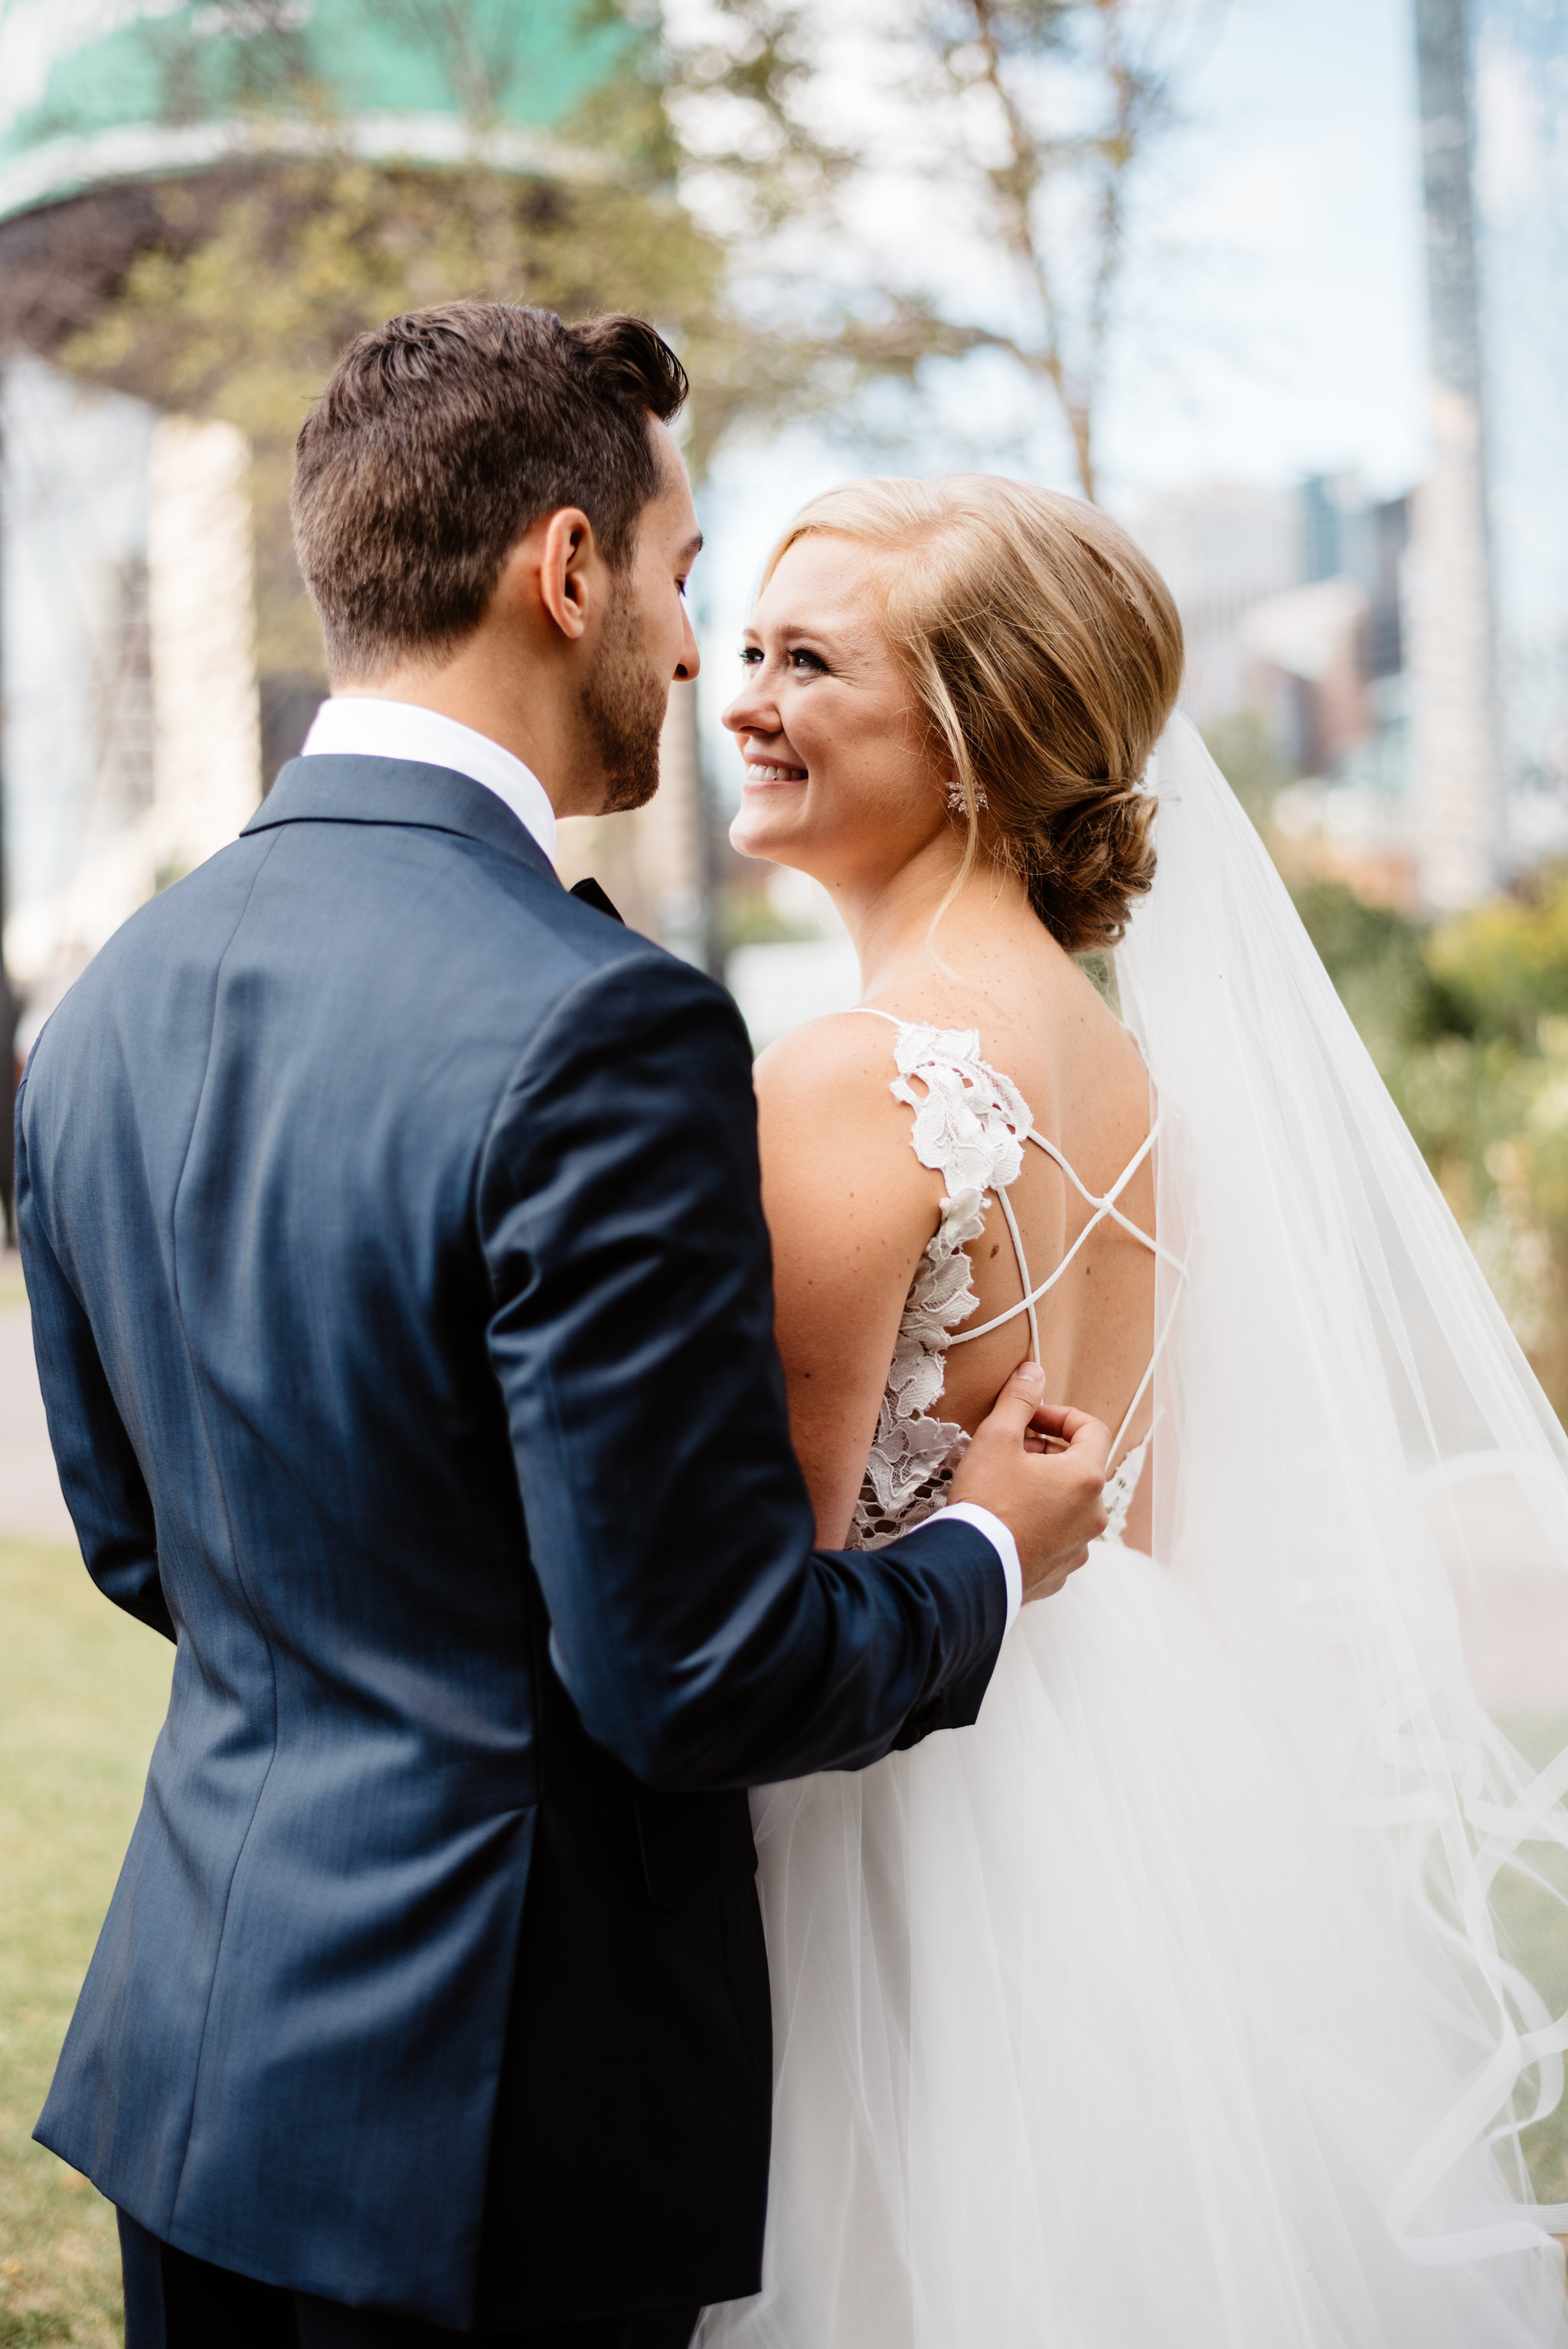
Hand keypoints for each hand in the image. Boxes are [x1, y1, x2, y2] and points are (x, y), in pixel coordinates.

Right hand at [949, 1363, 1110, 1602]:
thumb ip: (1019, 1400)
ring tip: (1003, 1487)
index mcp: (1086, 1478)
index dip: (1060, 1415)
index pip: (1092, 1429)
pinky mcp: (1059, 1572)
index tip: (1030, 1418)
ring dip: (1042, 1488)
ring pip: (1068, 1504)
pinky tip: (1005, 1522)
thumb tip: (1033, 1372)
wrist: (969, 1571)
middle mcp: (1093, 1514)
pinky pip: (1056, 1537)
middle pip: (1079, 1467)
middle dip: (1045, 1452)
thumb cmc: (986, 1502)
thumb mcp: (997, 1438)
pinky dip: (1037, 1523)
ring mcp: (1079, 1547)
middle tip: (1007, 1451)